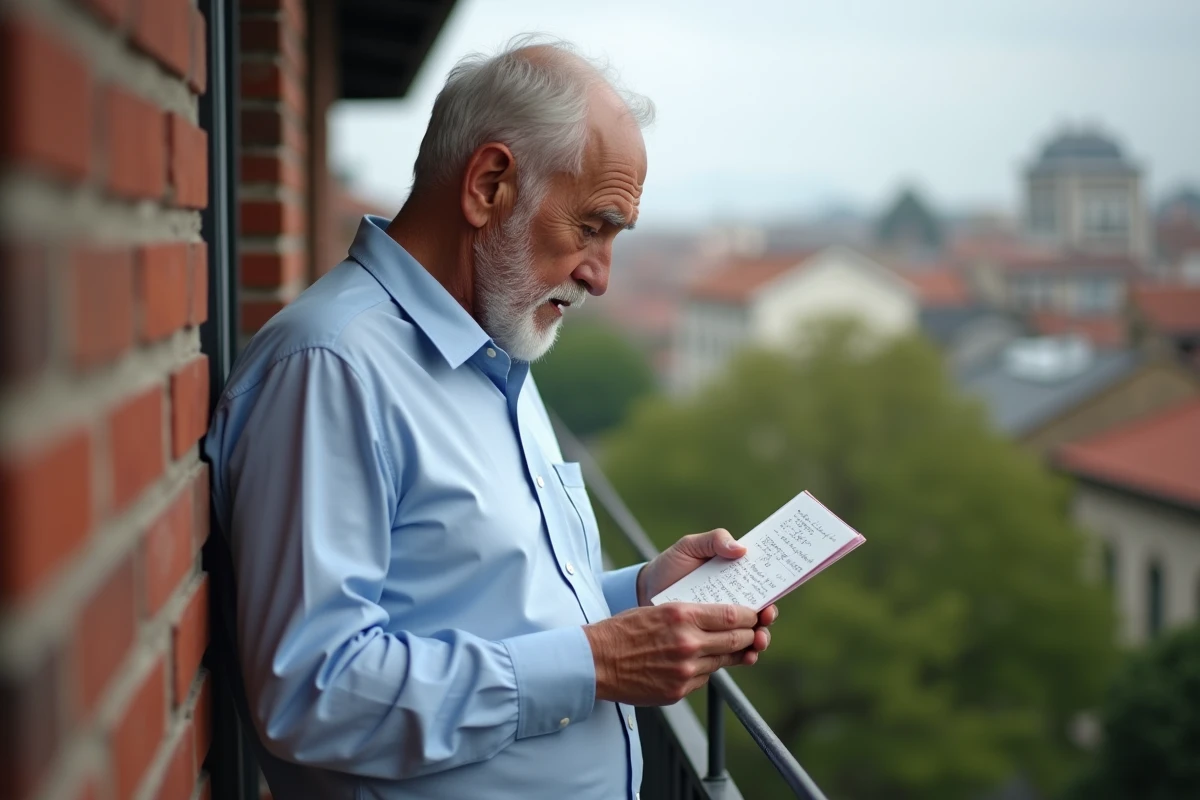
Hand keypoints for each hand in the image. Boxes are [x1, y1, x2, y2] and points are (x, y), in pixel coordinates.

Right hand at [584, 602, 759, 704]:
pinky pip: (704, 677)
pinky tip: (700, 661)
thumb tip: (720, 619)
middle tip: (755, 630)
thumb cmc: (623, 630)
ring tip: (735, 646)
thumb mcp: (658, 609)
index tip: (755, 613)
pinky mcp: (679, 691)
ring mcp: (685, 671)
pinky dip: (707, 668)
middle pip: (736, 640)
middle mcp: (688, 643)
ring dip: (732, 653)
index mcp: (682, 616)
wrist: (596, 661)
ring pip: (723, 661)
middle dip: (749, 635)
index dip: (749, 615)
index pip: (731, 615)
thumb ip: (691, 614)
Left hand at [637, 528, 778, 661]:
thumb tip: (741, 548)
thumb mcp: (690, 546)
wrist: (646, 589)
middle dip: (768, 618)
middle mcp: (734, 602)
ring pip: (752, 635)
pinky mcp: (712, 641)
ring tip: (757, 642)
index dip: (772, 592)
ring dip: (760, 640)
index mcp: (735, 578)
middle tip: (765, 619)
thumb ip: (714, 540)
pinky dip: (744, 656)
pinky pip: (734, 652)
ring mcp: (724, 624)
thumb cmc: (672, 564)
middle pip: (761, 613)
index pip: (762, 586)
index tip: (772, 598)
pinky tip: (745, 657)